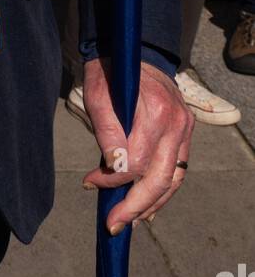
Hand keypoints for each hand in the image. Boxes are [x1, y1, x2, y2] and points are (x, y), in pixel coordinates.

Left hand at [82, 58, 193, 231]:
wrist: (136, 51)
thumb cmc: (111, 71)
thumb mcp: (97, 94)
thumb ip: (106, 131)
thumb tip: (112, 168)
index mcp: (156, 111)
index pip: (135, 162)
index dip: (111, 179)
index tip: (90, 183)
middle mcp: (177, 123)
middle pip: (159, 179)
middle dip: (135, 206)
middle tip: (113, 224)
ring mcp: (185, 129)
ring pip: (173, 180)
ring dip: (150, 205)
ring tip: (129, 221)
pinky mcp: (186, 134)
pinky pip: (178, 171)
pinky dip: (163, 191)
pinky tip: (148, 207)